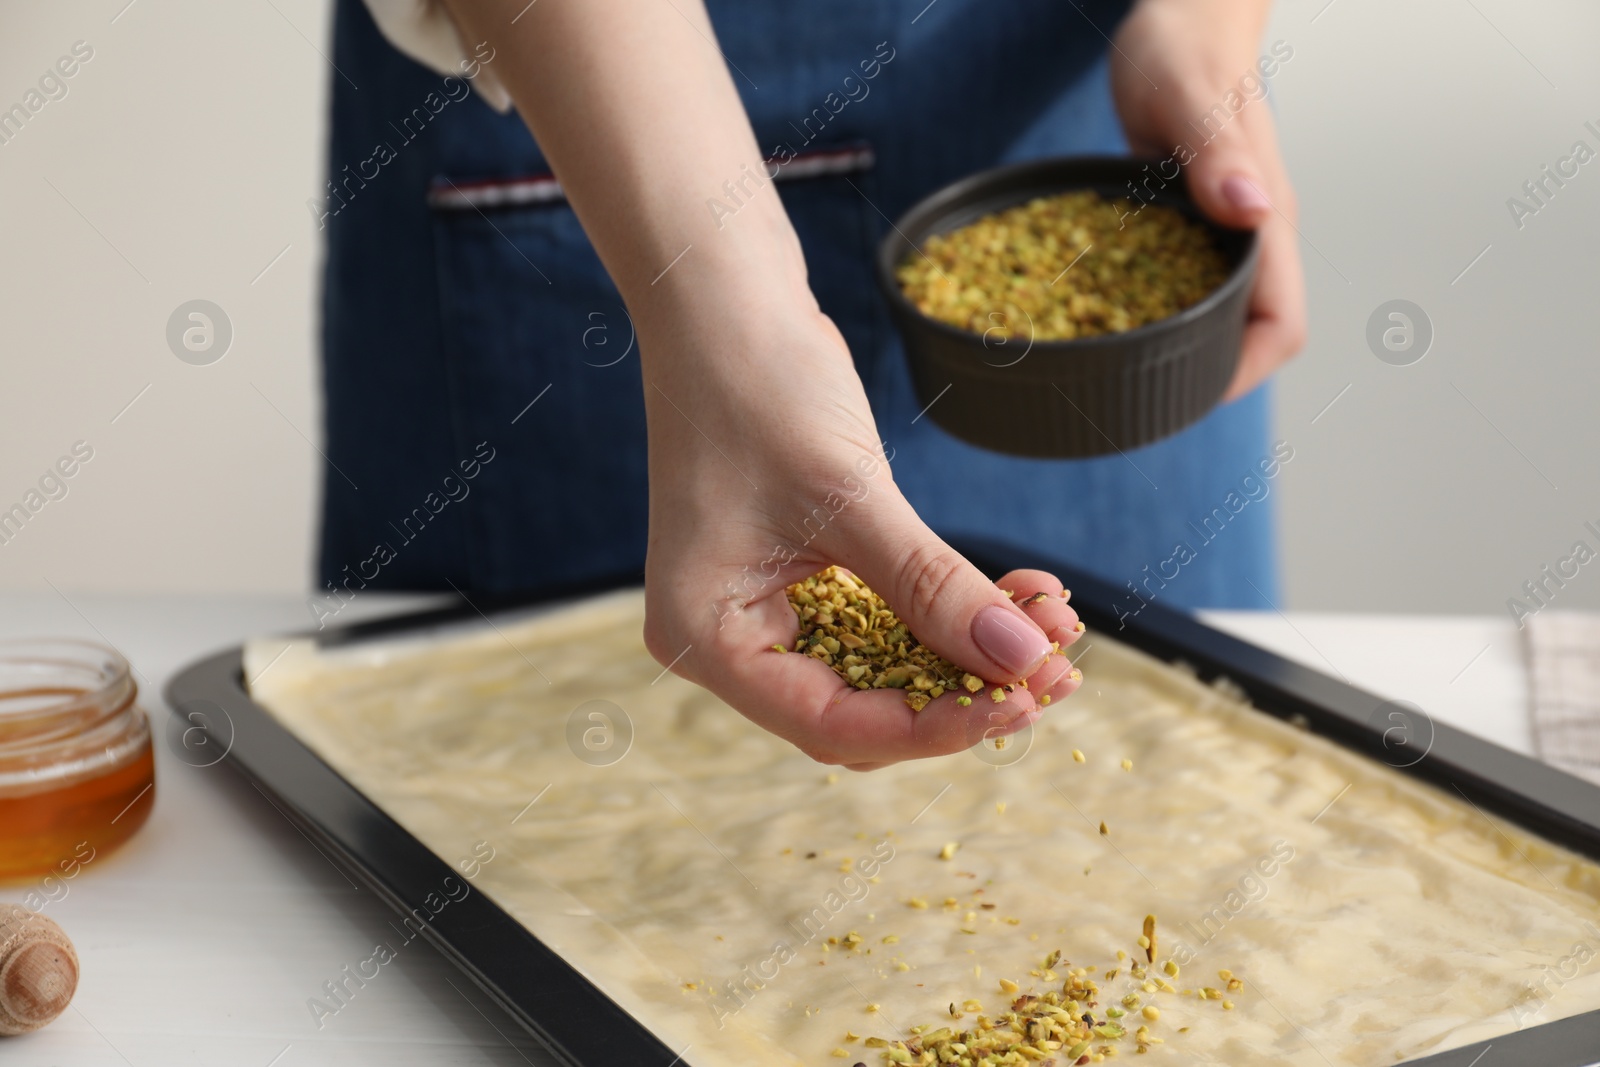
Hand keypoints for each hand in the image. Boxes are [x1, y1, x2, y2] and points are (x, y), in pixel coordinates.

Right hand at [639, 295, 1086, 769]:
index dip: (934, 728)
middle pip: (861, 713)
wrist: (724, 299)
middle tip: (1056, 674)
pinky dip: (949, 613)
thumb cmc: (757, 385)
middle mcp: (728, 639)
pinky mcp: (802, 576)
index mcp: (705, 638)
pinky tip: (1019, 594)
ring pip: (883, 671)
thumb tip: (1023, 661)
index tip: (1023, 704)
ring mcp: (765, 609)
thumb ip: (933, 587)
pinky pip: (885, 621)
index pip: (831, 725)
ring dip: (968, 654)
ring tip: (1053, 625)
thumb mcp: (850, 495)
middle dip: (962, 694)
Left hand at [1110, 0, 1306, 399]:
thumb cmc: (1184, 43)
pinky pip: (1185, 282)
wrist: (1184, 11)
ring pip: (1219, 313)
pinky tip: (1102, 322)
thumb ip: (1216, 152)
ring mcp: (1226, 229)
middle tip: (1134, 402)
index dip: (1243, 374)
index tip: (1189, 398)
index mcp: (1264, 216)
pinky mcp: (1194, 220)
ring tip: (1115, 376)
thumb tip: (1252, 213)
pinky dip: (1153, 311)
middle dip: (1206, 378)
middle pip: (1251, 334)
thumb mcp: (1187, 94)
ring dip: (1179, 350)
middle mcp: (1253, 232)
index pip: (1279, 324)